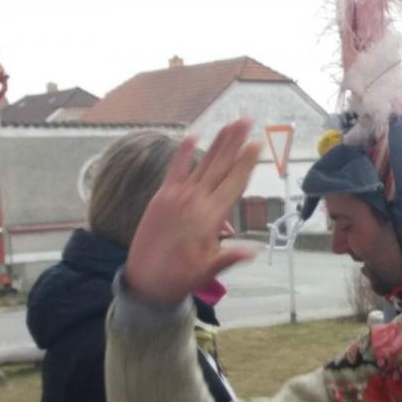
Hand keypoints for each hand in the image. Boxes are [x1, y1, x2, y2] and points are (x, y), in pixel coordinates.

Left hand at [123, 119, 261, 304]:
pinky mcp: (161, 196)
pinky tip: (193, 136)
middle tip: (247, 121)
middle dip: (235, 142)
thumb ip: (228, 257)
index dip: (246, 162)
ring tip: (230, 125)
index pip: (233, 183)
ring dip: (217, 142)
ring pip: (202, 163)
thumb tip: (252, 251)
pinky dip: (183, 152)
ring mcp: (176, 196)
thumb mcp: (208, 271)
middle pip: (220, 165)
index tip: (257, 144)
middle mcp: (195, 200)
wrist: (144, 281)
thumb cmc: (179, 277)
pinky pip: (174, 169)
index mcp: (210, 217)